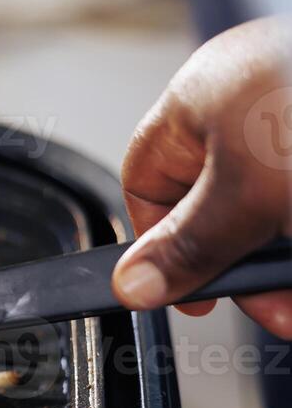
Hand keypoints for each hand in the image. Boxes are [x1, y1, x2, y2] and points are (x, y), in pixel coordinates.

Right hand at [113, 16, 291, 334]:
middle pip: (221, 204)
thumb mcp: (247, 196)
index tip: (192, 294)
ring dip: (286, 263)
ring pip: (276, 210)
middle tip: (277, 308)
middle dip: (248, 265)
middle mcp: (251, 106)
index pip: (148, 180)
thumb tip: (131, 283)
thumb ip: (187, 247)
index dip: (160, 243)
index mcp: (201, 99)